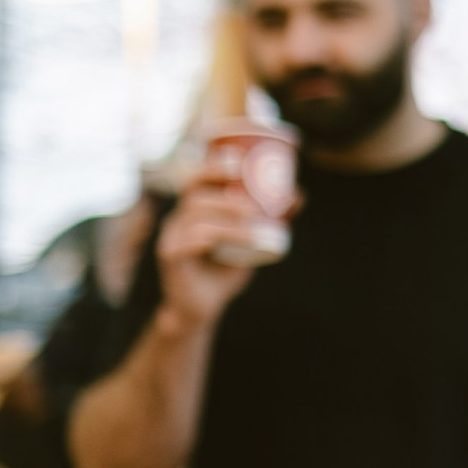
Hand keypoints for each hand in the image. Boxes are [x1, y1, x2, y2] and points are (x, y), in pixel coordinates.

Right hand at [153, 176, 279, 330]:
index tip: (238, 161)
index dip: (213, 166)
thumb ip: (269, 218)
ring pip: (196, 220)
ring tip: (253, 225)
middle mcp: (179, 218)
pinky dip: (210, 239)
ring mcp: (171, 236)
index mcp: (194, 209)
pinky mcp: (170, 256)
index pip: (197, 179)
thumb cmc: (226, 268)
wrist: (203, 305)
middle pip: (195, 195)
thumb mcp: (251, 241)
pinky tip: (226, 241)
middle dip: (225, 196)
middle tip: (253, 206)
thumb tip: (297, 195)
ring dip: (227, 221)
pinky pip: (187, 242)